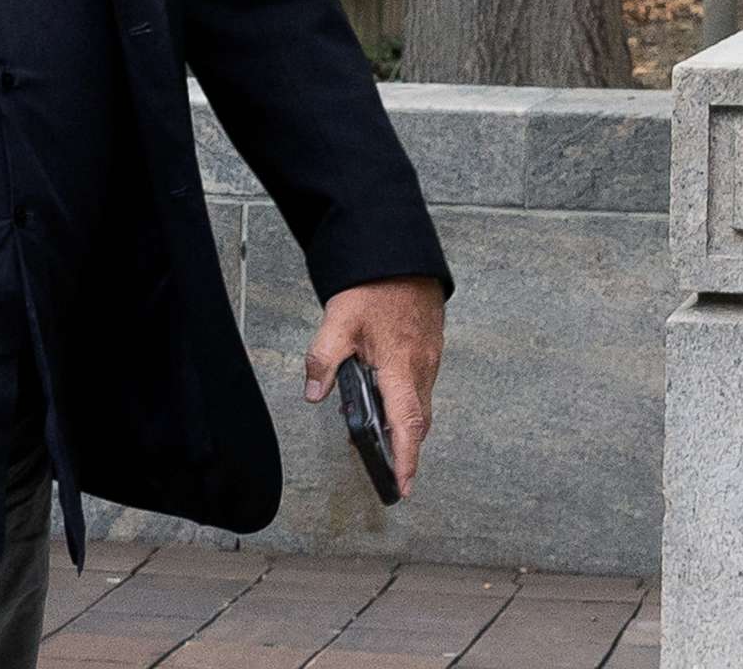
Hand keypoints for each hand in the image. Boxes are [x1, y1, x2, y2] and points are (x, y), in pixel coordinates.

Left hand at [305, 275, 445, 498]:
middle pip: (418, 422)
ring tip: (378, 435)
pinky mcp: (429, 350)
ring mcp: (429, 360)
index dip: (406, 459)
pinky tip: (383, 396)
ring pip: (420, 405)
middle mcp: (421, 368)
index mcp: (400, 366)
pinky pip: (420, 387)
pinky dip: (405, 402)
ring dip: (404, 425)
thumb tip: (314, 393)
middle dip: (406, 451)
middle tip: (389, 472)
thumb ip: (324, 359)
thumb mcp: (338, 320)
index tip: (403, 486)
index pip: (407, 424)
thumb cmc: (375, 286)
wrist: (401, 256)